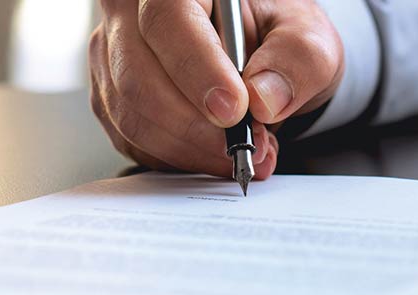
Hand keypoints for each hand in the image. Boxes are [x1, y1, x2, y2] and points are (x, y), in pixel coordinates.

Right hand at [89, 0, 342, 178]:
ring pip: (129, 113)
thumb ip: (298, 59)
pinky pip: (130, 138)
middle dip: (194, 125)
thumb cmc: (274, 37)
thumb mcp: (307, 38)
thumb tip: (265, 98)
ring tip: (238, 152)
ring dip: (187, 147)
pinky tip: (209, 152)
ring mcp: (113, 54)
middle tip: (245, 144)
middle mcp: (133, 11)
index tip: (234, 110)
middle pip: (137, 74)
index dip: (196, 68)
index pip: (167, 18)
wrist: (259, 59)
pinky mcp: (111, 95)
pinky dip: (174, 157)